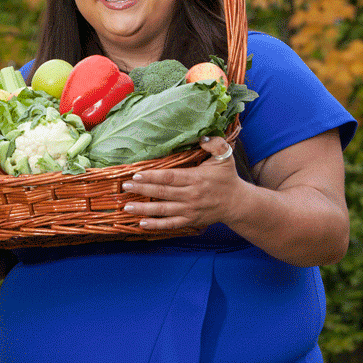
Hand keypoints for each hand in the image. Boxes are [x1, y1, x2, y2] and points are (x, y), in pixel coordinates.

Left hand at [119, 136, 241, 231]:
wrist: (238, 203)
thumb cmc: (228, 178)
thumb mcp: (226, 157)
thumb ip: (215, 144)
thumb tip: (201, 137)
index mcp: (196, 178)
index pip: (170, 177)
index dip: (152, 176)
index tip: (136, 174)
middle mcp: (191, 195)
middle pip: (162, 192)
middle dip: (142, 189)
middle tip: (124, 186)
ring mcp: (190, 209)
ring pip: (163, 210)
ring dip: (144, 208)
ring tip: (126, 206)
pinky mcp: (190, 220)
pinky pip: (171, 224)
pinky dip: (156, 225)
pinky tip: (141, 224)